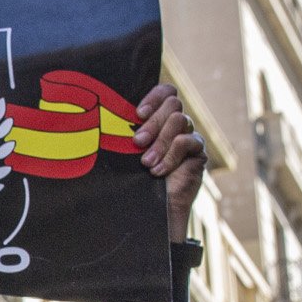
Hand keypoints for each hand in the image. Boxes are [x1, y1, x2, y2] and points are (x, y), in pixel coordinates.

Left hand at [132, 83, 206, 236]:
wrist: (152, 208)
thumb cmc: (134, 178)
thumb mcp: (127, 152)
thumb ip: (126, 133)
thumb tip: (104, 116)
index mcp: (160, 118)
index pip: (166, 92)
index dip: (155, 97)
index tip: (138, 113)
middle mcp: (177, 124)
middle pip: (173, 104)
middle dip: (153, 123)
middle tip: (138, 142)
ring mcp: (189, 136)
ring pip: (179, 120)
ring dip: (160, 142)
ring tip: (146, 163)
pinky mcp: (197, 152)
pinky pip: (187, 142)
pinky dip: (170, 156)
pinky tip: (158, 171)